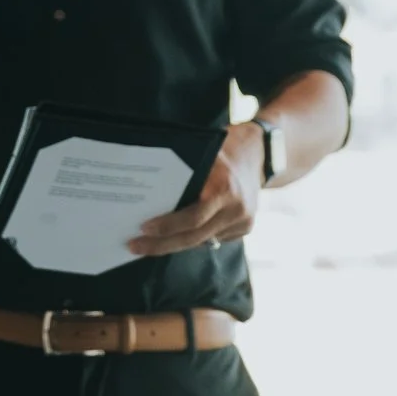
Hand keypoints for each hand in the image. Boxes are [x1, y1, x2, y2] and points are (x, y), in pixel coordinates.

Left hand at [132, 120, 263, 255]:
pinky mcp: (246, 228)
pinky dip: (193, 238)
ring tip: (147, 245)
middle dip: (162, 244)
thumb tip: (148, 196)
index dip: (166, 227)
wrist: (261, 152)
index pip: (192, 218)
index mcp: (224, 188)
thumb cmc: (224, 149)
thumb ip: (185, 177)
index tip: (142, 229)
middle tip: (135, 246)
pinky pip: (213, 238)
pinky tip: (173, 238)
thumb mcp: (204, 155)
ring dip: (174, 244)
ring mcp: (244, 221)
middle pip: (194, 237)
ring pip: (202, 241)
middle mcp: (237, 208)